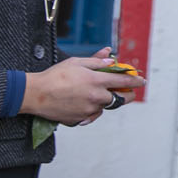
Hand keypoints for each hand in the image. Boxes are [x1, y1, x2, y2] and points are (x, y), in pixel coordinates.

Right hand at [21, 48, 146, 125]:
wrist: (34, 94)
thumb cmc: (54, 75)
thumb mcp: (76, 62)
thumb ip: (96, 62)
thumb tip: (111, 59)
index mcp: (96, 81)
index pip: (123, 82)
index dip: (135, 81)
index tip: (142, 81)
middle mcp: (95, 97)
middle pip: (119, 99)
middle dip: (126, 96)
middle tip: (127, 92)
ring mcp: (88, 110)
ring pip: (104, 107)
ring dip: (104, 102)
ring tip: (93, 94)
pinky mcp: (79, 119)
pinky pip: (91, 115)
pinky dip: (91, 110)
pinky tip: (83, 104)